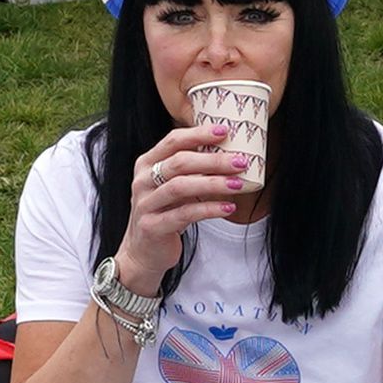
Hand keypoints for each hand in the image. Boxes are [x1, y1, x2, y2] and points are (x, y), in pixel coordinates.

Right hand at [112, 120, 249, 291]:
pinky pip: (185, 214)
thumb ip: (190, 170)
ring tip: (239, 184)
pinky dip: (209, 209)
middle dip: (213, 160)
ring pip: (181, 187)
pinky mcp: (152, 226)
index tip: (225, 131)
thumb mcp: (172, 186)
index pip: (173, 141)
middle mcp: (142, 181)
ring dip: (214, 184)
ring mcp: (145, 204)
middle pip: (179, 163)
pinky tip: (228, 208)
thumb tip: (229, 154)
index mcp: (146, 164)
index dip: (199, 134)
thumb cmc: (164, 212)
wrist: (142, 251)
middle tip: (240, 161)